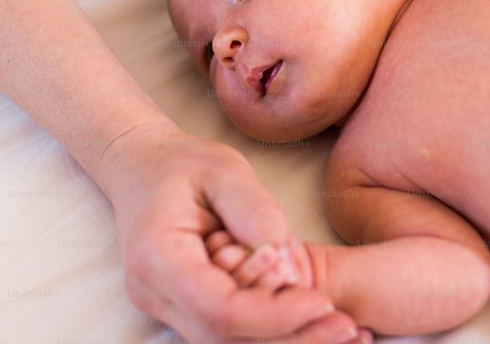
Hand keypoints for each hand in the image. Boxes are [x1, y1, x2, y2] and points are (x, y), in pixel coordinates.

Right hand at [99, 122, 363, 343]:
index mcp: (157, 258)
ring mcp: (166, 307)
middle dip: (290, 337)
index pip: (220, 311)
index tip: (322, 301)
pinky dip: (271, 331)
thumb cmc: (182, 163)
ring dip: (285, 340)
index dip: (275, 315)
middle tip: (345, 326)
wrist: (143, 167)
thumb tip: (288, 263)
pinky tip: (311, 321)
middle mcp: (155, 294)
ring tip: (338, 328)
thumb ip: (256, 212)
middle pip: (225, 341)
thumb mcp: (225, 170)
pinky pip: (229, 333)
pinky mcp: (184, 310)